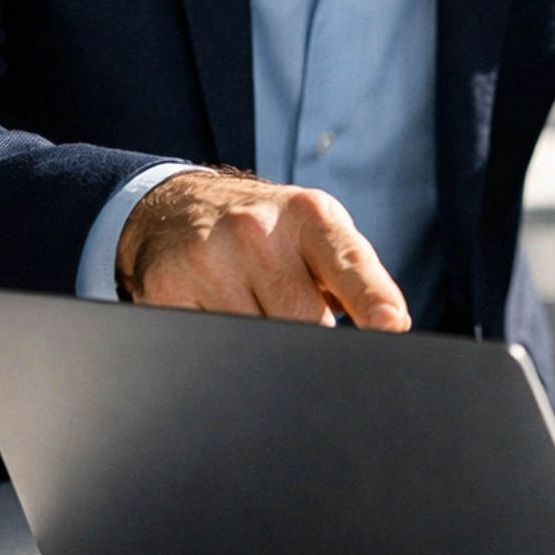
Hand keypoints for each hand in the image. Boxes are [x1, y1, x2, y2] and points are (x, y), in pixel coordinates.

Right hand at [116, 169, 409, 329]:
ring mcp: (209, 259)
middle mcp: (257, 230)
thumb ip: (355, 279)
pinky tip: (218, 315)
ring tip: (256, 310)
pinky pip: (209, 347)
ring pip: (256, 344)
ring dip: (263, 348)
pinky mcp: (167, 288)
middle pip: (304, 323)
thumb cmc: (270, 231)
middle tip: (297, 321)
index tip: (388, 324)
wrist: (180, 206)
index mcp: (309, 216)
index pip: (348, 263)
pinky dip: (220, 348)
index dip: (371, 298)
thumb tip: (387, 329)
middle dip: (311, 339)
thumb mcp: (318, 234)